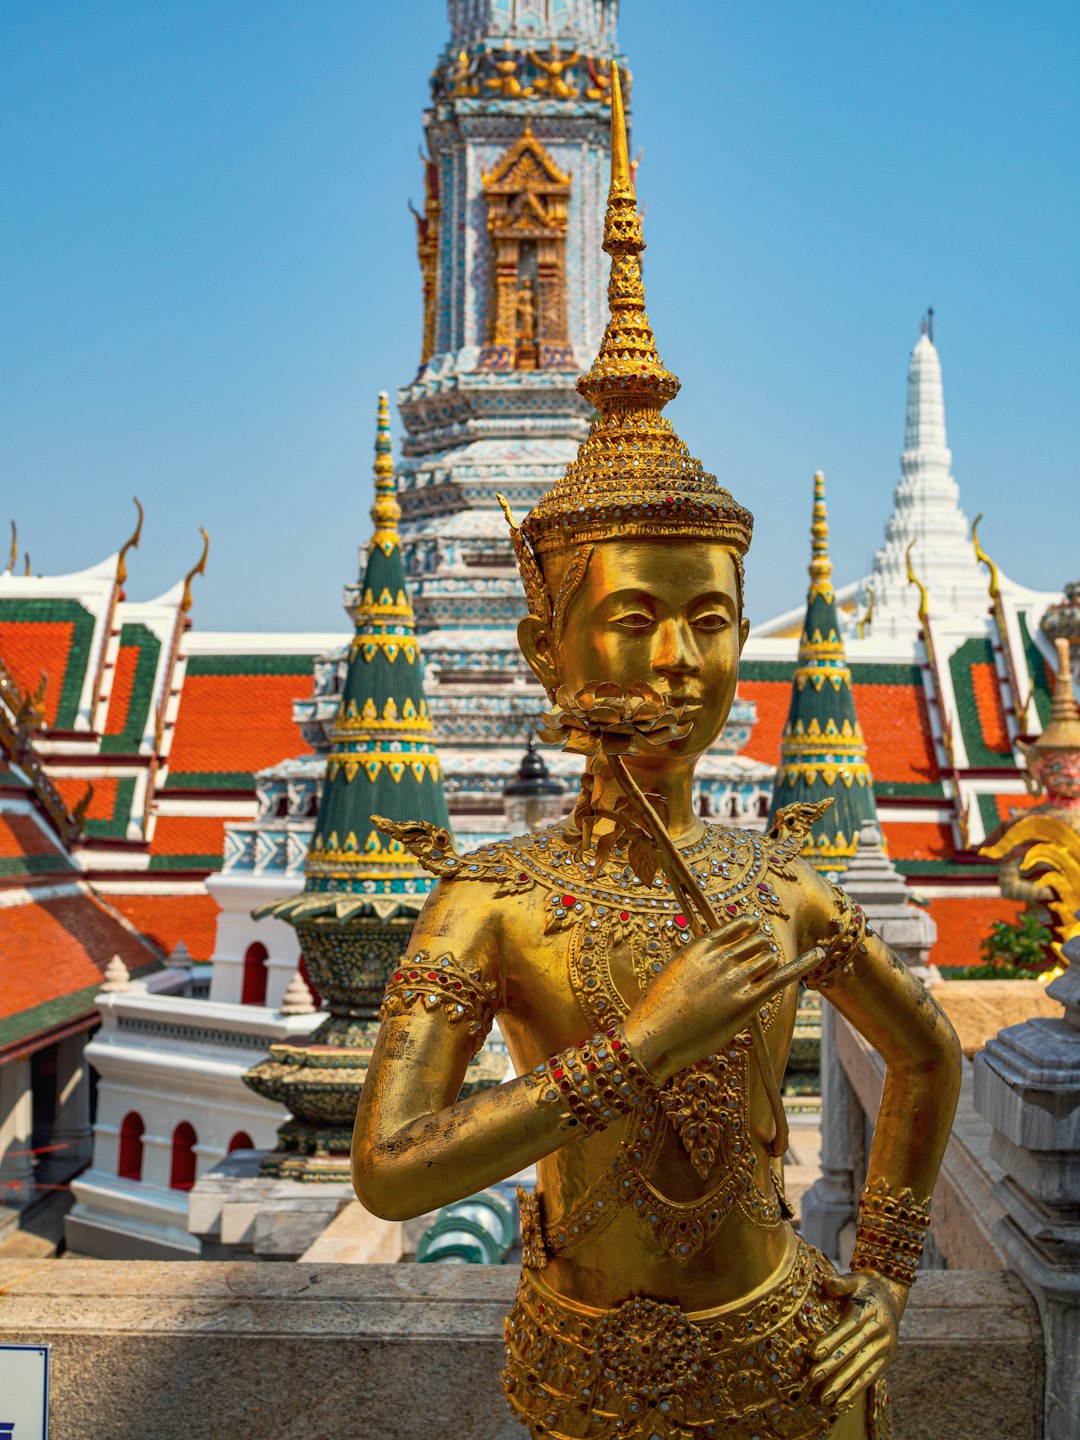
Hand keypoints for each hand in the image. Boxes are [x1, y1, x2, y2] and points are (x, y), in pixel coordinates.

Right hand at [622, 915, 825, 1083]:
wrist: (653, 1037)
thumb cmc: (660, 1009)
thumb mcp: (676, 971)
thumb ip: (700, 957)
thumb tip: (722, 951)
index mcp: (701, 945)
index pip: (739, 926)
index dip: (751, 930)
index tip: (757, 931)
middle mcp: (721, 958)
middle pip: (758, 943)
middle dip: (759, 953)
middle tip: (749, 973)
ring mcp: (735, 980)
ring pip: (768, 959)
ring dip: (767, 968)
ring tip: (748, 987)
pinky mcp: (746, 1003)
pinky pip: (781, 977)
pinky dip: (803, 964)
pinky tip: (820, 953)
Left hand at [809, 1270, 904, 1411]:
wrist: (892, 1297)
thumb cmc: (865, 1288)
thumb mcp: (856, 1279)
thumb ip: (841, 1282)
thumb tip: (827, 1280)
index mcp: (870, 1310)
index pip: (849, 1328)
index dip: (832, 1340)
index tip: (814, 1353)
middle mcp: (880, 1331)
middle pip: (853, 1351)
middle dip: (833, 1366)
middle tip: (813, 1378)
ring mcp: (885, 1348)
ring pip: (861, 1369)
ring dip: (843, 1385)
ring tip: (825, 1398)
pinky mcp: (886, 1360)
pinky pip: (870, 1378)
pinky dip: (855, 1391)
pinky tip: (841, 1403)